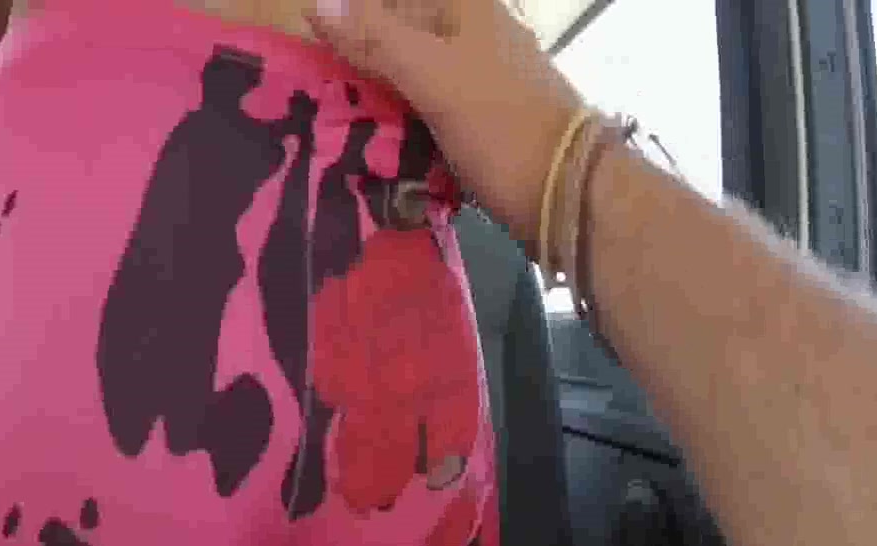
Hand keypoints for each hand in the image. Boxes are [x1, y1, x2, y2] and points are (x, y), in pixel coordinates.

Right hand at [303, 0, 584, 244]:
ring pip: (410, 79)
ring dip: (376, 102)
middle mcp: (474, 36)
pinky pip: (427, 115)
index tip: (309, 54)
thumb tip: (315, 0)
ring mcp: (480, 81)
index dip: (351, 21)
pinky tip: (374, 149)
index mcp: (467, 9)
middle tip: (314, 99)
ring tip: (333, 127)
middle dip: (359, 65)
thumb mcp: (432, 76)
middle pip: (399, 38)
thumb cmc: (502, 126)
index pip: (391, 3)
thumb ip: (376, 38)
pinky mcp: (481, 123)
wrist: (566, 196)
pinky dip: (401, 128)